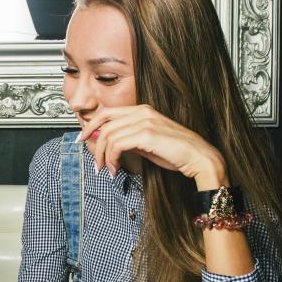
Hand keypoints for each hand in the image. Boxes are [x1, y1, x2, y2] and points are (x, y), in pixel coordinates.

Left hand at [79, 104, 226, 188]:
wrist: (199, 158)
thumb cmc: (176, 152)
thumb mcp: (146, 145)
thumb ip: (127, 140)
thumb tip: (106, 144)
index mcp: (142, 110)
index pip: (107, 113)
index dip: (91, 125)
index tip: (83, 139)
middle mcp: (142, 112)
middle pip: (104, 123)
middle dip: (94, 144)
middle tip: (95, 161)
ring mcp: (145, 121)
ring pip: (109, 135)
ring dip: (104, 156)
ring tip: (108, 170)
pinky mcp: (147, 134)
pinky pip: (117, 144)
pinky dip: (112, 158)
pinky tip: (116, 169)